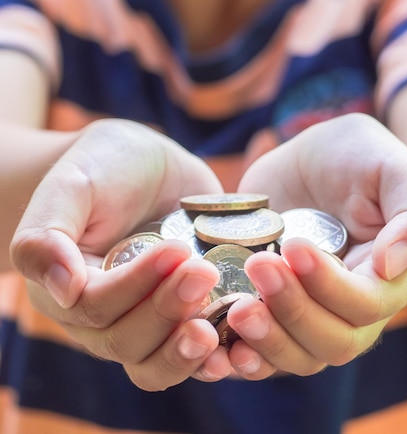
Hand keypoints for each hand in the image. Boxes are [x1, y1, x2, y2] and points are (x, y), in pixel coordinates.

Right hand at [10, 118, 235, 389]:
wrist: (141, 163)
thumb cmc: (100, 167)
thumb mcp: (71, 186)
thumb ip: (47, 235)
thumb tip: (64, 291)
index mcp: (68, 289)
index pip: (95, 308)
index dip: (134, 287)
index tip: (174, 251)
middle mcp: (103, 316)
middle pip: (128, 342)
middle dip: (168, 312)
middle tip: (203, 272)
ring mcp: (145, 318)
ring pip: (157, 363)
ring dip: (187, 353)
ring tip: (217, 329)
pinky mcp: (182, 313)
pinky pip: (194, 354)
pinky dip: (217, 358)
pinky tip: (241, 350)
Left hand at [224, 113, 406, 378]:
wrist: (312, 162)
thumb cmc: (357, 159)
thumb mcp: (391, 169)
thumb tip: (393, 266)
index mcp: (389, 279)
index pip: (365, 305)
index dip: (329, 285)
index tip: (294, 246)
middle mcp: (352, 308)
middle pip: (331, 340)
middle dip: (292, 310)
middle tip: (259, 266)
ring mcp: (312, 313)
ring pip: (297, 356)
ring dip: (266, 340)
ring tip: (235, 309)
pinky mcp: (274, 310)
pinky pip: (261, 352)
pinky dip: (240, 357)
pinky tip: (219, 347)